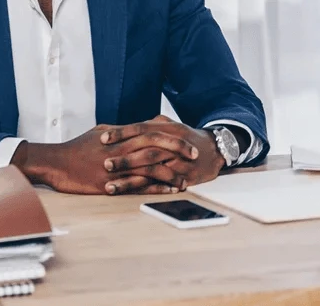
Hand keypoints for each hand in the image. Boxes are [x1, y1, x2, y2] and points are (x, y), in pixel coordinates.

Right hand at [12, 123, 194, 195]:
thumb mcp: (101, 132)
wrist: (56, 162)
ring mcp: (117, 167)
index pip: (153, 132)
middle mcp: (122, 149)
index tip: (188, 140)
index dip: (172, 136)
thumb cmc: (78, 147)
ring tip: (186, 180)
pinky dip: (155, 189)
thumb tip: (136, 128)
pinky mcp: (110, 184)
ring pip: (150, 168)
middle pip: (157, 147)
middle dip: (178, 151)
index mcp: (121, 135)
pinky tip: (168, 191)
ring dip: (171, 174)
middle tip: (195, 155)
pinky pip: (137, 187)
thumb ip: (121, 131)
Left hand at [99, 115, 224, 193]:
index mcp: (168, 128)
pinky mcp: (182, 176)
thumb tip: (126, 127)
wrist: (216, 150)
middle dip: (124, 157)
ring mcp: (178, 160)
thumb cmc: (189, 138)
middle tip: (104, 162)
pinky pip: (161, 184)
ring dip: (129, 178)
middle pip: (146, 148)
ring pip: (151, 168)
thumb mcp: (172, 126)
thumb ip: (151, 125)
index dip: (122, 132)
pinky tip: (132, 194)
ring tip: (110, 185)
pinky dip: (146, 189)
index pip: (141, 128)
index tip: (103, 138)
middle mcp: (173, 143)